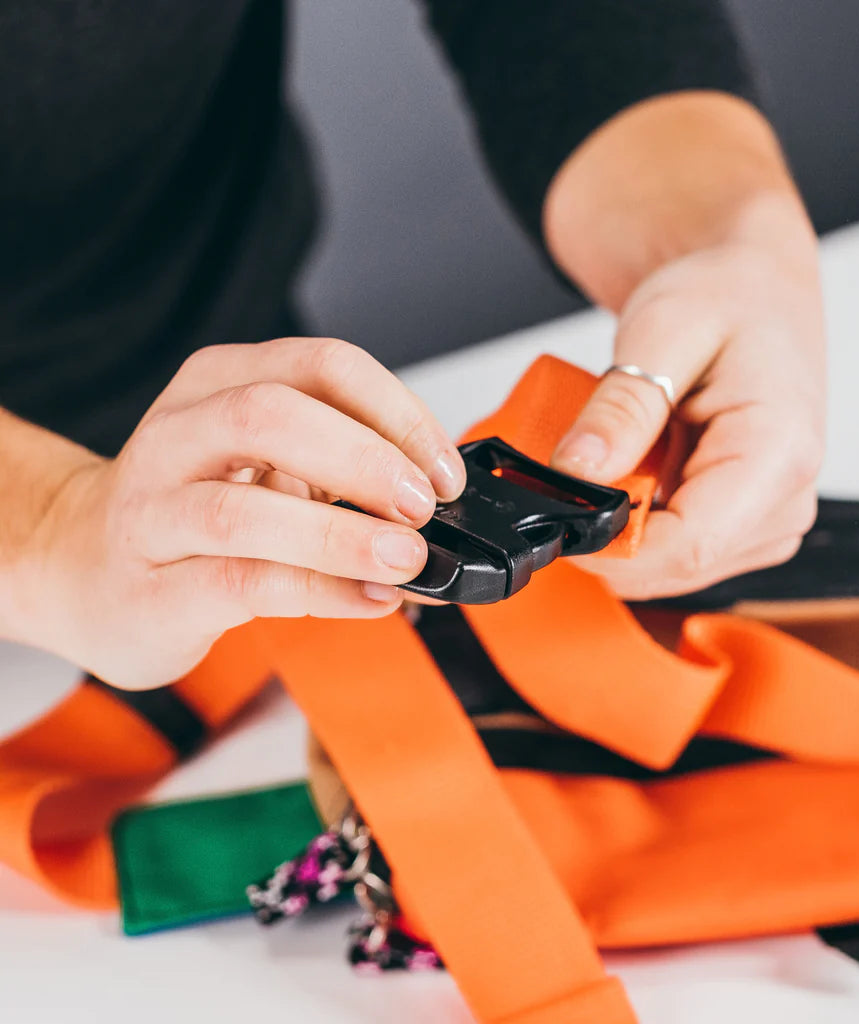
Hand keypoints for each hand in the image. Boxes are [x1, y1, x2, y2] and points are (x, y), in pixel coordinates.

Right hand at [22, 337, 464, 688]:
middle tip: (423, 507)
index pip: (322, 367)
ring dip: (341, 536)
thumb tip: (438, 505)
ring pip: (244, 510)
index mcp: (219, 385)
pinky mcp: (150, 587)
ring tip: (406, 559)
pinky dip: (319, 591)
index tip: (444, 471)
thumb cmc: (191, 513)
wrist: (84, 569)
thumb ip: (340, 473)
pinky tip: (371, 599)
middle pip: (274, 416)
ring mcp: (154, 511)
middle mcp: (180, 435)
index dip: (397, 413)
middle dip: (366, 459)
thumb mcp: (265, 464)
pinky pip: (240, 584)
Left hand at [550, 240, 824, 599]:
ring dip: (626, 522)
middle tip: (587, 462)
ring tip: (631, 451)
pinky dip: (640, 518)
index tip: (560, 518)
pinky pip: (672, 551)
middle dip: (612, 532)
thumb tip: (577, 474)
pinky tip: (644, 467)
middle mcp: (785, 500)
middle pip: (673, 568)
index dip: (609, 549)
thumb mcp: (661, 331)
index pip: (687, 549)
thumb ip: (620, 409)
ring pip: (666, 568)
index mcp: (778, 454)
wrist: (753, 288)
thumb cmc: (725, 297)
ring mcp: (768, 520)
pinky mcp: (745, 525)